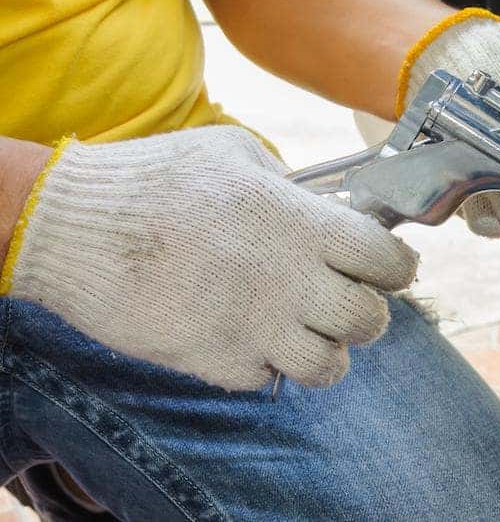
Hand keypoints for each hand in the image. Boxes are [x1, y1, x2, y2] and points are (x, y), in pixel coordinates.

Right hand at [2, 126, 418, 389]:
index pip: (391, 262)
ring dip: (324, 350)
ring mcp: (254, 326)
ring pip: (331, 366)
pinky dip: (264, 365)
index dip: (396, 267)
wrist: (70, 226)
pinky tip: (244, 335)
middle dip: (364, 313)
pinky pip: (268, 379)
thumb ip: (289, 183)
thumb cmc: (152, 179)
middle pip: (371, 321)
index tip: (384, 266)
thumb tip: (321, 204)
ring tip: (300, 328)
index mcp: (301, 224)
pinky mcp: (216, 361)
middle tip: (340, 299)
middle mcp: (289, 280)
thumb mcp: (234, 154)